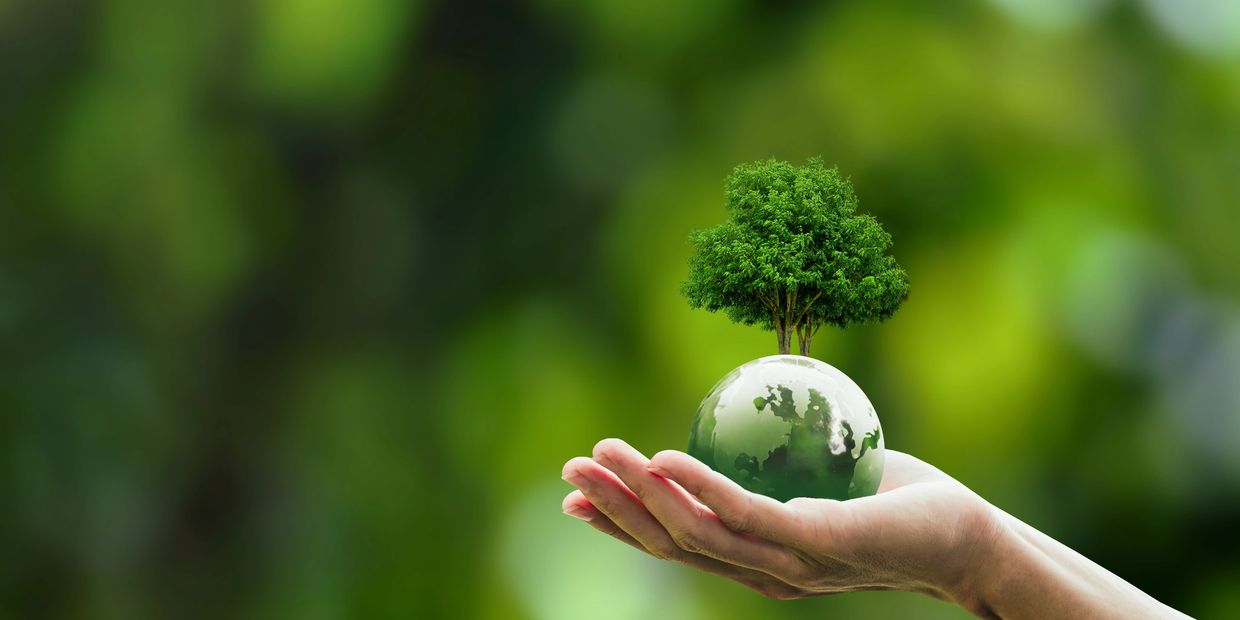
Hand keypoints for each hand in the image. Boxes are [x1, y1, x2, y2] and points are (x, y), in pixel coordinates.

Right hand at [560, 438, 998, 605]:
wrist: (967, 535)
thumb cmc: (894, 502)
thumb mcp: (818, 477)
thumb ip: (774, 464)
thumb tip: (737, 415)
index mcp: (757, 559)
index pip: (677, 543)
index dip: (621, 522)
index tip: (575, 493)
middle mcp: (764, 572)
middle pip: (672, 544)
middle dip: (614, 510)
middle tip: (569, 470)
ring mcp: (790, 564)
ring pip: (697, 534)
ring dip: (641, 496)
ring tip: (602, 455)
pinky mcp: (820, 544)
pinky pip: (749, 514)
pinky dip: (700, 488)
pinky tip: (665, 458)